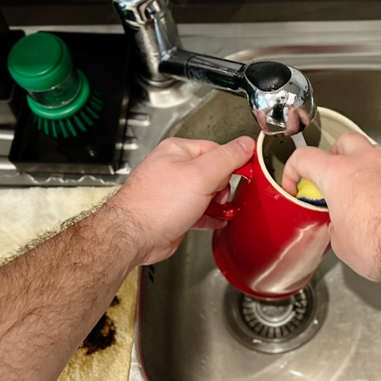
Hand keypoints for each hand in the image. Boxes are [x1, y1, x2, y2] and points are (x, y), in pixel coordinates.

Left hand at [108, 136, 254, 265]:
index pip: (217, 149)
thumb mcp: (201, 175)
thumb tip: (246, 144)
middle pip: (213, 172)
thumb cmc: (155, 205)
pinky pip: (199, 210)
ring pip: (207, 193)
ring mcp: (174, 191)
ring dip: (219, 203)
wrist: (133, 236)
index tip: (245, 174)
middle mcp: (174, 168)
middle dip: (224, 186)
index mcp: (178, 151)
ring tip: (225, 210)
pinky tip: (218, 220)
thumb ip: (227, 158)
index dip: (233, 163)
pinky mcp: (174, 212)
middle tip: (224, 195)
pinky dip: (211, 215)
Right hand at [281, 132, 380, 280]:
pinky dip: (379, 179)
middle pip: (343, 142)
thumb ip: (334, 222)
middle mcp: (365, 162)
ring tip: (354, 187)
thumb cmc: (378, 244)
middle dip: (332, 155)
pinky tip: (376, 200)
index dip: (293, 171)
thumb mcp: (339, 240)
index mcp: (338, 173)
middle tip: (328, 176)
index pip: (305, 158)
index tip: (294, 184)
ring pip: (370, 152)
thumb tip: (339, 224)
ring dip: (359, 164)